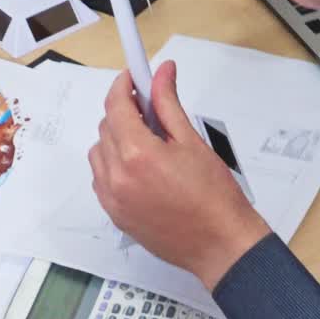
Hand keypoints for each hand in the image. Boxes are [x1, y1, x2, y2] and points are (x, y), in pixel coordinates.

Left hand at [89, 60, 271, 289]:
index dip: (124, 86)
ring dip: (116, 139)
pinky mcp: (115, 214)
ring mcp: (113, 199)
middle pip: (106, 127)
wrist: (220, 244)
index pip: (116, 106)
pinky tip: (140, 166)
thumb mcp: (192, 141)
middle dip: (125, 112)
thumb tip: (162, 74)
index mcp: (138, 154)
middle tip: (150, 109)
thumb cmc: (214, 198)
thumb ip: (169, 104)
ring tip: (148, 142)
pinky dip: (113, 165)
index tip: (133, 77)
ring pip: (99, 153)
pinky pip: (101, 178)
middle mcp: (118, 177)